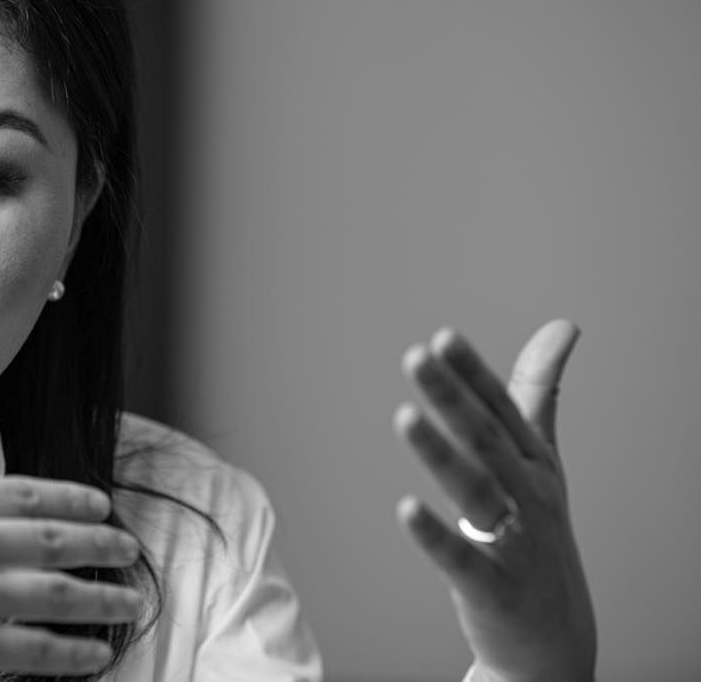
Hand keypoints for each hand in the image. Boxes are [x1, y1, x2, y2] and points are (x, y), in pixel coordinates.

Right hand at [0, 374, 142, 681]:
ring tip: (131, 600)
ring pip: (57, 592)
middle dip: (100, 545)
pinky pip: (34, 648)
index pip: (25, 493)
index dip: (70, 499)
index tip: (99, 504)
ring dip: (102, 597)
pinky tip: (96, 653)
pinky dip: (71, 652)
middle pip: (53, 539)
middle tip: (130, 549)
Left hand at [394, 321, 596, 681]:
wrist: (556, 639)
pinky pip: (462, 559)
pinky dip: (435, 536)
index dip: (473, 374)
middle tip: (417, 358)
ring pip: (476, 491)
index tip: (443, 338)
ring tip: (405, 418)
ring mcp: (516, 542)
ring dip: (441, 454)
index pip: (502, 409)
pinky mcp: (493, 588)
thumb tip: (562, 327)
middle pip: (487, 439)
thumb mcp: (542, 460)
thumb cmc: (539, 533)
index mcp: (534, 462)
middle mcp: (529, 496)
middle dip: (452, 398)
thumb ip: (538, 394)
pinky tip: (406, 510)